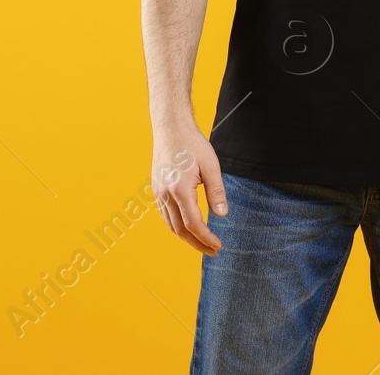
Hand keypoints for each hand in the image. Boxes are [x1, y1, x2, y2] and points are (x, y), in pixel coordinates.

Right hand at [152, 122, 226, 254]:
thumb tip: (222, 215)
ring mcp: (158, 192)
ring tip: (202, 243)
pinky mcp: (156, 189)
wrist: (170, 128)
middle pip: (180, 229)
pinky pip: (165, 215)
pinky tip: (187, 227)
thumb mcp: (211, 166)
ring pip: (170, 225)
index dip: (206, 238)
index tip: (218, 246)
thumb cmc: (193, 144)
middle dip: (196, 243)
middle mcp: (165, 194)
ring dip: (186, 238)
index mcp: (180, 189)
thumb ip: (216, 192)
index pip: (193, 223)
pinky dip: (176, 226)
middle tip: (212, 251)